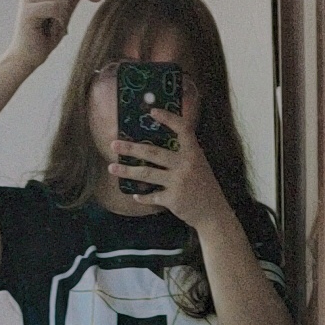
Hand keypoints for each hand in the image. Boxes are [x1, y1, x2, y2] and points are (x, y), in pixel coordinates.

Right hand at [6, 0, 100, 71]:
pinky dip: (59, 20)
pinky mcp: (27, 9)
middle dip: (68, 7)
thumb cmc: (45, 35)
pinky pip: (56, 7)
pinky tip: (49, 29)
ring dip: (62, 16)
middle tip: (56, 22)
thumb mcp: (65, 10)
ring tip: (50, 26)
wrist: (28, 57)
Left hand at [108, 108, 228, 229]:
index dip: (168, 119)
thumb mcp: (199, 165)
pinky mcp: (173, 199)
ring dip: (127, 171)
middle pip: (153, 152)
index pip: (182, 129)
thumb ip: (183, 154)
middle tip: (113, 144)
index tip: (152, 111)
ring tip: (112, 167)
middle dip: (131, 148)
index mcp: (194, 152)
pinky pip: (152, 196)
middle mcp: (186, 164)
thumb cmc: (204, 186)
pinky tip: (135, 196)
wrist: (213, 213)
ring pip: (147, 174)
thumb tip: (158, 145)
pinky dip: (142, 197)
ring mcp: (179, 182)